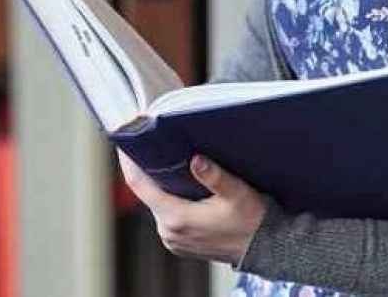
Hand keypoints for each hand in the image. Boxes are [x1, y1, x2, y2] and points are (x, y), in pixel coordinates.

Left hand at [117, 149, 266, 264]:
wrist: (262, 246)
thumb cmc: (251, 220)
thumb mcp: (237, 193)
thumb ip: (215, 176)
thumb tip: (196, 159)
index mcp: (177, 218)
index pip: (140, 186)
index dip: (129, 162)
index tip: (124, 142)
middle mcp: (169, 231)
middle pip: (146, 192)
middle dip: (146, 168)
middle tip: (149, 140)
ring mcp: (172, 238)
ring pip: (156, 203)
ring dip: (158, 182)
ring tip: (163, 157)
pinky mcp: (179, 240)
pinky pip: (165, 214)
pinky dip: (167, 197)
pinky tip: (178, 182)